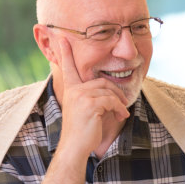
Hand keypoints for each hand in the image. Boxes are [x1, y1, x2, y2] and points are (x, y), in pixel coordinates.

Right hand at [55, 37, 129, 158]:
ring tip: (120, 114)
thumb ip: (94, 97)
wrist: (75, 147)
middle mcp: (74, 90)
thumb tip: (112, 94)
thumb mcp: (87, 111)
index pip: (68, 67)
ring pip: (109, 91)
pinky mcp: (89, 103)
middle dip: (116, 94)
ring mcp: (80, 96)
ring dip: (119, 104)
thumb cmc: (83, 131)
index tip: (62, 37)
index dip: (66, 52)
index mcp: (71, 90)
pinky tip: (120, 117)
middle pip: (103, 82)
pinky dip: (119, 109)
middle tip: (122, 107)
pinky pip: (111, 100)